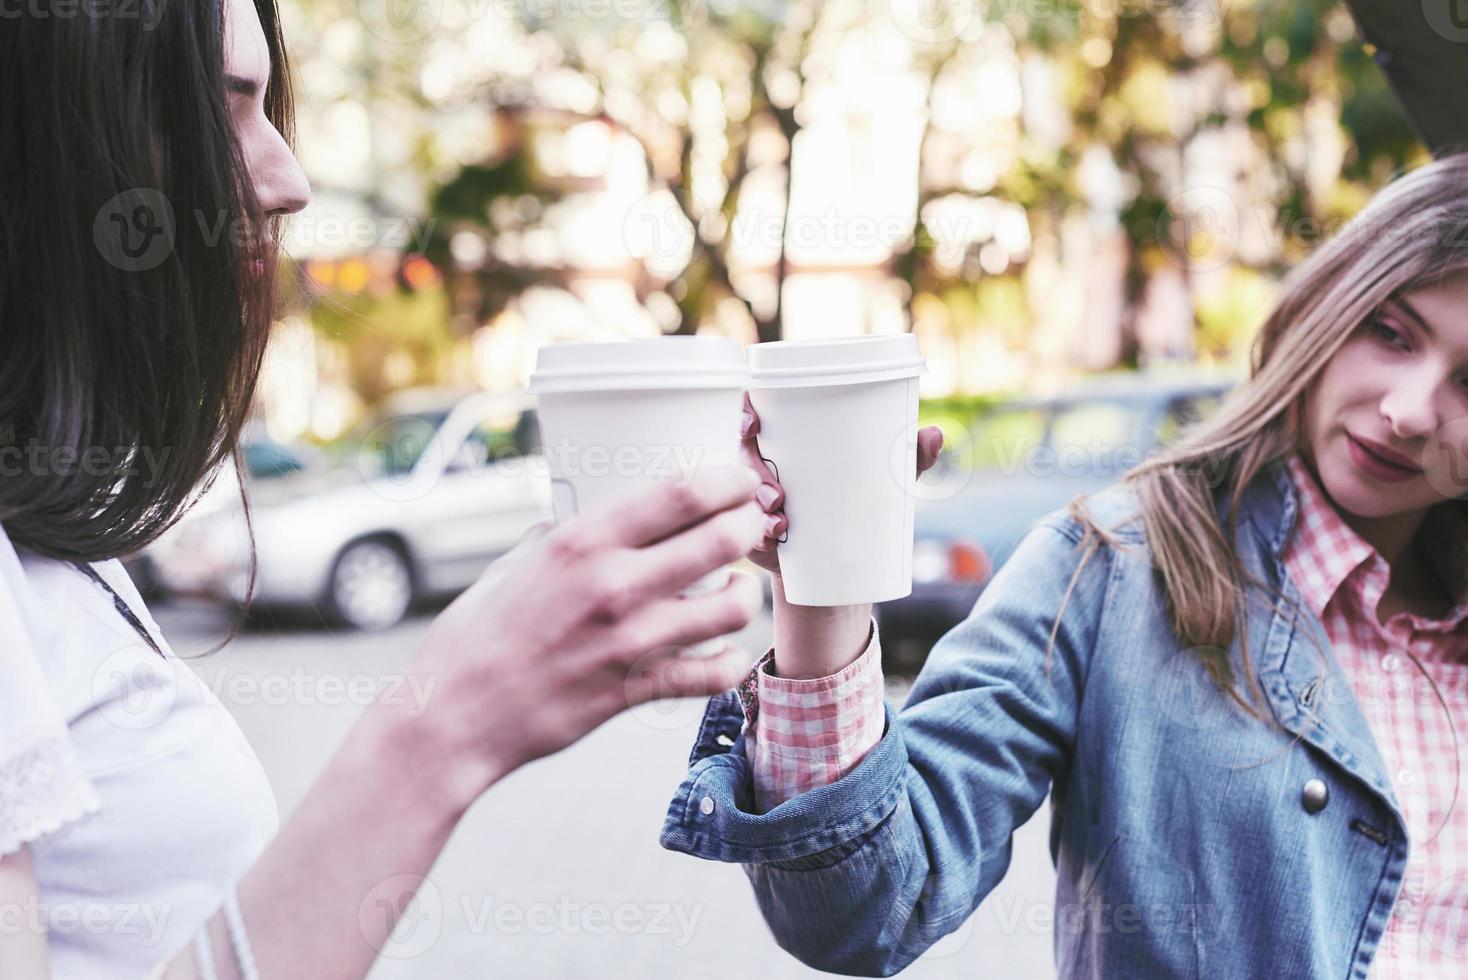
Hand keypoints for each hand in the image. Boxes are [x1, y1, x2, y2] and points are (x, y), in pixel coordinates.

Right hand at [413, 463, 764, 787]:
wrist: (453, 715)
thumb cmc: (474, 637)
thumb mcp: (511, 566)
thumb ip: (553, 541)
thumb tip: (572, 521)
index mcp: (582, 542)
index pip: (681, 493)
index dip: (727, 480)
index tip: (739, 479)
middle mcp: (613, 585)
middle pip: (721, 540)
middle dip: (751, 526)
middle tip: (752, 525)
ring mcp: (628, 642)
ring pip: (732, 609)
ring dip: (748, 594)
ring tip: (741, 589)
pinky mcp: (633, 691)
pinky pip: (711, 676)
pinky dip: (730, 663)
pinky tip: (725, 653)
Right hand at [742, 392, 944, 575]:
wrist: (842, 569)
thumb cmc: (857, 506)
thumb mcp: (881, 481)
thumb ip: (907, 459)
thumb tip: (933, 434)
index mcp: (784, 438)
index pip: (751, 411)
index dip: (742, 410)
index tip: (752, 423)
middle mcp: (762, 464)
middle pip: (740, 451)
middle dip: (750, 466)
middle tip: (777, 493)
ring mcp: (753, 500)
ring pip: (737, 492)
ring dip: (754, 504)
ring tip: (781, 520)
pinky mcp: (753, 533)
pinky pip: (742, 528)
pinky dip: (757, 534)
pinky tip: (772, 540)